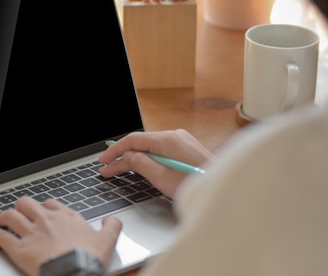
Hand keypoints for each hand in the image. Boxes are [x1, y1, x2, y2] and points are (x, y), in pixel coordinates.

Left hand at [0, 196, 121, 275]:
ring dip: (4, 217)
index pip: (50, 204)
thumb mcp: (107, 242)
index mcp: (66, 218)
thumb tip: (113, 220)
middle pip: (27, 204)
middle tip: (19, 213)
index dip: (44, 207)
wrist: (75, 274)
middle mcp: (46, 221)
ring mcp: (31, 233)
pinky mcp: (18, 248)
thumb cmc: (90, 260)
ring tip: (1, 221)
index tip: (43, 212)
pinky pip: (1, 236)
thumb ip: (111, 227)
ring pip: (11, 216)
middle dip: (21, 207)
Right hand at [98, 130, 213, 197]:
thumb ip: (141, 164)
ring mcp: (181, 142)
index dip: (115, 150)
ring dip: (134, 160)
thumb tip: (127, 156)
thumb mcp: (162, 178)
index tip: (103, 160)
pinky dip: (148, 160)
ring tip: (118, 171)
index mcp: (168, 139)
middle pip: (141, 144)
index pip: (133, 140)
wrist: (224, 191)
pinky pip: (160, 151)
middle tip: (107, 170)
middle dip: (122, 158)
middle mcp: (175, 136)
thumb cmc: (196, 186)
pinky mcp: (186, 150)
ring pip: (150, 149)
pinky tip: (139, 167)